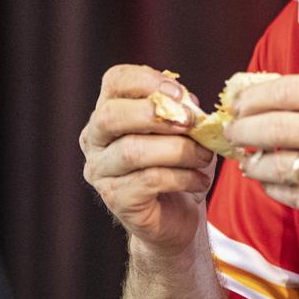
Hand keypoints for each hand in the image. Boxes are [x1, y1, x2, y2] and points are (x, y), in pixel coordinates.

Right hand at [80, 64, 216, 254]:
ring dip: (179, 150)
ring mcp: (101, 171)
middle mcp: (94, 139)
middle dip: (156, 115)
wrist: (176, 217)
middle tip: (192, 123)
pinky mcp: (116, 200)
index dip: (146, 80)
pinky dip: (183, 177)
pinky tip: (200, 180)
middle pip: (111, 116)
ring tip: (204, 156)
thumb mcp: (184, 131)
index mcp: (109, 111)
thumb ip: (183, 111)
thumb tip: (189, 103)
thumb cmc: (178, 165)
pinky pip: (149, 180)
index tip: (180, 94)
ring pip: (133, 151)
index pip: (115, 80)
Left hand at [225, 74, 298, 238]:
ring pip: (276, 165)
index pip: (285, 91)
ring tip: (248, 160)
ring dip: (253, 163)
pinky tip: (270, 181)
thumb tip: (264, 96)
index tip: (237, 104)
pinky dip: (273, 187)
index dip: (252, 98)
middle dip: (241, 130)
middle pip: (273, 127)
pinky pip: (290, 195)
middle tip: (231, 131)